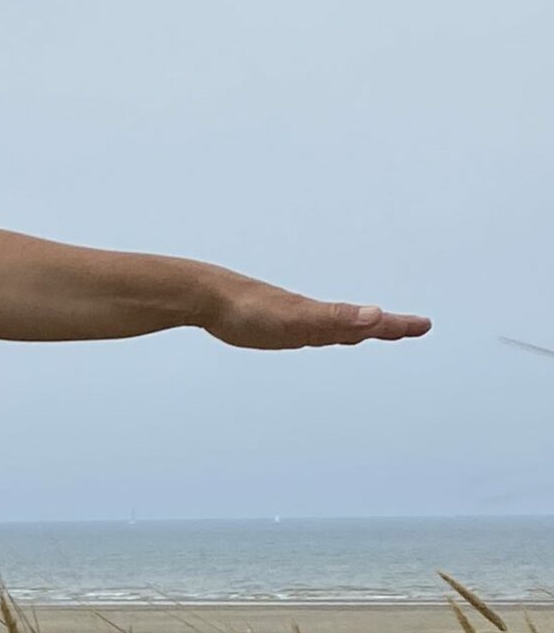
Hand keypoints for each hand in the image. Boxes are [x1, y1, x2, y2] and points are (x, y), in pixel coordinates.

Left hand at [207, 272, 430, 348]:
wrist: (208, 297)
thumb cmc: (250, 309)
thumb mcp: (297, 318)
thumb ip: (336, 318)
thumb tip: (375, 315)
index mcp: (323, 317)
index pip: (368, 324)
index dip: (395, 326)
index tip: (424, 326)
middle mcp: (314, 317)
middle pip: (359, 324)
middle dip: (388, 327)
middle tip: (416, 327)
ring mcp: (296, 321)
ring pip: (337, 327)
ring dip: (362, 329)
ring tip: (381, 330)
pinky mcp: (276, 327)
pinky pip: (311, 331)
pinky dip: (327, 333)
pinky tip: (322, 335)